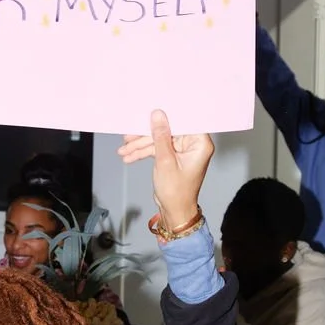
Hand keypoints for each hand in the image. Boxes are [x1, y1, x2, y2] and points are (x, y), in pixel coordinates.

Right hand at [118, 109, 212, 230]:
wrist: (174, 212)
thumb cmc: (177, 192)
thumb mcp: (165, 161)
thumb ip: (160, 136)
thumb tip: (157, 115)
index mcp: (200, 144)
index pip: (183, 121)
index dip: (166, 117)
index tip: (150, 113)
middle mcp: (193, 145)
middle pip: (167, 130)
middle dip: (145, 136)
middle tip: (129, 136)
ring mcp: (183, 150)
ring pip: (159, 140)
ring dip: (140, 145)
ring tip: (124, 150)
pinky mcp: (174, 156)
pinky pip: (157, 148)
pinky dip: (144, 152)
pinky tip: (130, 155)